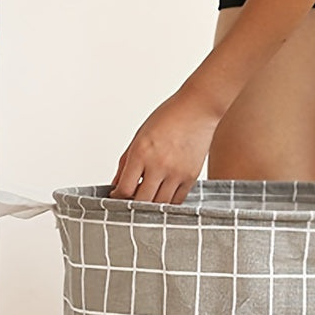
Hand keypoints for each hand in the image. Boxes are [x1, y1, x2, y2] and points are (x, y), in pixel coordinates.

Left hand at [110, 88, 221, 204]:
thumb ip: (125, 162)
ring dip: (151, 205)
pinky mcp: (191, 177)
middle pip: (142, 201)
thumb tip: (116, 184)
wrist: (198, 109)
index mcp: (141, 152)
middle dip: (133, 203)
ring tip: (147, 196)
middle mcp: (159, 164)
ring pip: (160, 205)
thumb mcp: (139, 136)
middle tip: (131, 199)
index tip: (117, 196)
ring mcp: (176, 173)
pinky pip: (176, 201)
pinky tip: (162, 194)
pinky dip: (167, 202)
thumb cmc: (168, 118)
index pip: (125, 188)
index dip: (118, 196)